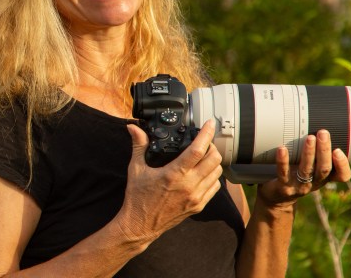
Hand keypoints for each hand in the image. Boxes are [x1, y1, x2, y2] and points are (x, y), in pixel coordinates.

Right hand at [115, 120, 223, 243]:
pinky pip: (215, 187)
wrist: (140, 226)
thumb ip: (138, 146)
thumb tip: (133, 128)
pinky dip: (213, 176)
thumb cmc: (137, 198)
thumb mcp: (136, 169)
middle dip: (212, 146)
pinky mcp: (198, 206)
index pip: (198, 150)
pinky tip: (203, 173)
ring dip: (213, 161)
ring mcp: (196, 197)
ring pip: (217, 172)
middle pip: (214, 159)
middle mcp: (189, 185)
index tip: (209, 124)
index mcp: (174, 174)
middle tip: (204, 142)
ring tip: (204, 156)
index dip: (206, 134)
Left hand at [257, 129, 350, 207]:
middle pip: (323, 169)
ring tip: (309, 138)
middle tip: (323, 133)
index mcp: (325, 176)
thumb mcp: (311, 165)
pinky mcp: (283, 187)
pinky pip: (283, 173)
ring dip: (308, 153)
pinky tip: (282, 149)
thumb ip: (317, 150)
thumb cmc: (296, 174)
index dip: (343, 165)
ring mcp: (299, 186)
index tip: (338, 150)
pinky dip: (283, 161)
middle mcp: (314, 182)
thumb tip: (320, 119)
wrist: (277, 198)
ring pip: (306, 170)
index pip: (342, 176)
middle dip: (324, 150)